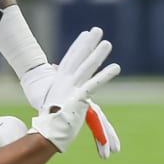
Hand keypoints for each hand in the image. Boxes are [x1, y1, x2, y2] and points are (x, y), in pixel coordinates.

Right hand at [28, 28, 119, 152]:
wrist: (47, 133)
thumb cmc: (52, 121)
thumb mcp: (56, 103)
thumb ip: (63, 94)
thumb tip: (66, 93)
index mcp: (59, 82)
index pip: (70, 59)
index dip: (78, 45)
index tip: (85, 34)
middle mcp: (64, 82)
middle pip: (78, 58)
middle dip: (88, 43)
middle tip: (97, 30)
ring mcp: (71, 89)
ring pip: (87, 68)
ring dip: (97, 55)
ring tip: (107, 43)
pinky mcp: (79, 98)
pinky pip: (94, 84)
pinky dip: (105, 75)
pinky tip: (115, 67)